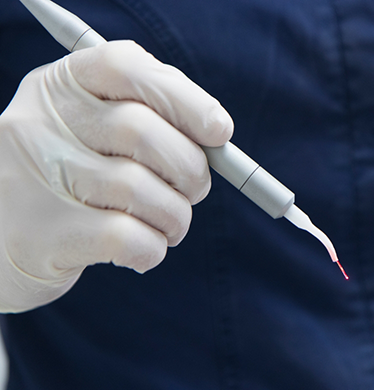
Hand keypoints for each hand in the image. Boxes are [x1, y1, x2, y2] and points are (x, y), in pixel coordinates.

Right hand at [0, 41, 232, 312]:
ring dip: (175, 216)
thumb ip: (146, 120)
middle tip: (195, 190)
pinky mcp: (43, 234)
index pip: (126, 68)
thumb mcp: (90, 131)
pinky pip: (125, 237)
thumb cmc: (69, 178)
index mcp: (60, 88)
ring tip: (170, 226)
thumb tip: (215, 134)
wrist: (3, 234)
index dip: (185, 98)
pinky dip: (153, 248)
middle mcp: (40, 124)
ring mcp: (36, 179)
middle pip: (140, 131)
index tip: (220, 131)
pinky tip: (147, 250)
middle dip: (189, 168)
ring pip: (138, 189)